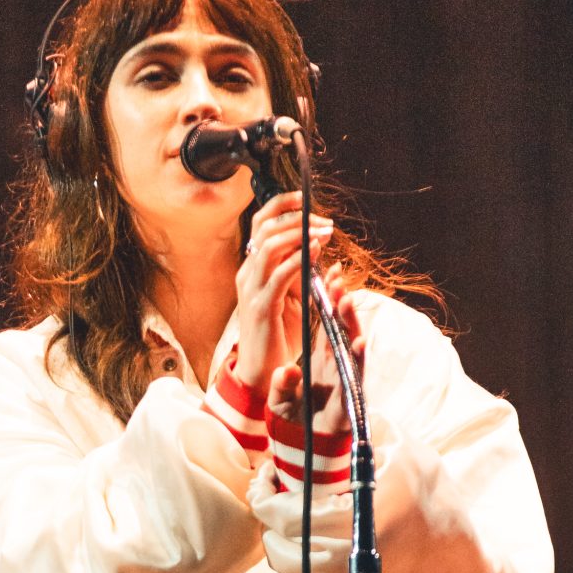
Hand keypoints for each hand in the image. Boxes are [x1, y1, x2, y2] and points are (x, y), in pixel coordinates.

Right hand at [234, 191, 332, 395]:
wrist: (263, 372)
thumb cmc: (279, 335)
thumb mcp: (292, 295)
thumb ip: (301, 269)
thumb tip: (319, 244)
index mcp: (253, 268)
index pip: (260, 223)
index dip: (281, 205)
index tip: (306, 199)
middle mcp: (247, 274)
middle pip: (264, 228)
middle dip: (297, 218)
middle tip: (325, 223)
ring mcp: (252, 290)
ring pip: (270, 246)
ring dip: (300, 235)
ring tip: (324, 234)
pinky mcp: (262, 308)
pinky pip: (279, 275)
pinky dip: (299, 260)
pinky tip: (316, 253)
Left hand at [266, 263, 360, 435]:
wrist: (303, 454)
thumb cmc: (294, 424)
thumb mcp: (278, 401)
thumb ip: (281, 385)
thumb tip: (286, 370)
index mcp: (319, 363)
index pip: (325, 328)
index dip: (326, 305)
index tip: (327, 279)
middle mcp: (334, 369)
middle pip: (340, 332)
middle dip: (340, 307)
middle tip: (337, 280)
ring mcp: (343, 383)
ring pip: (351, 349)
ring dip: (351, 325)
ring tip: (347, 301)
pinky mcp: (349, 402)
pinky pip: (354, 378)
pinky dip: (358, 360)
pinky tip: (360, 342)